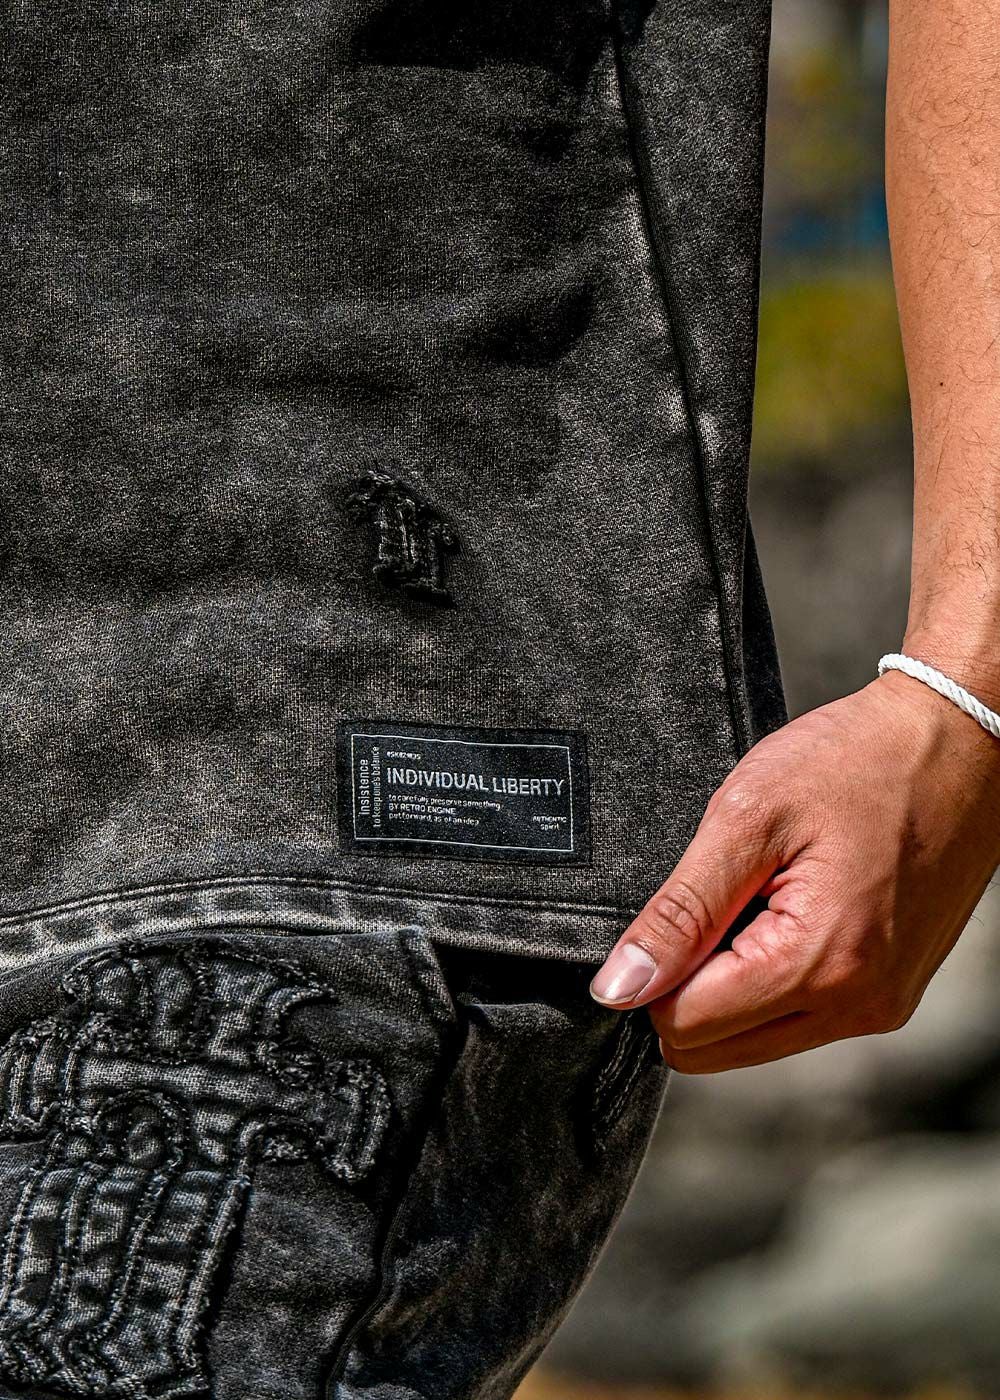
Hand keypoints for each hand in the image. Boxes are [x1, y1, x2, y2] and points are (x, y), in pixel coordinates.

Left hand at [590, 670, 999, 1071]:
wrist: (959, 744)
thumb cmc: (857, 761)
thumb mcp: (746, 818)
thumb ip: (679, 913)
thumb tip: (618, 988)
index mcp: (819, 965)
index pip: (684, 1026)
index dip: (654, 972)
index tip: (679, 908)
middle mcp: (858, 1006)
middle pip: (713, 1048)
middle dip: (690, 983)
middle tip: (719, 898)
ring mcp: (880, 1006)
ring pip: (753, 1039)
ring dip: (732, 979)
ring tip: (761, 895)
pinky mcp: (890, 995)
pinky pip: (798, 1016)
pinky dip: (773, 974)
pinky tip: (790, 905)